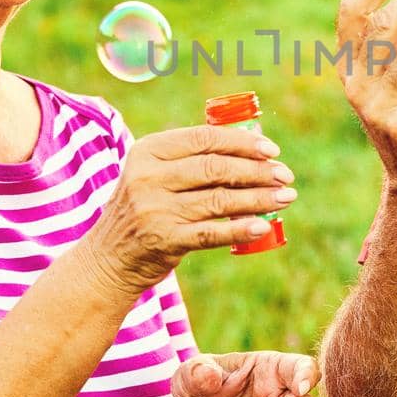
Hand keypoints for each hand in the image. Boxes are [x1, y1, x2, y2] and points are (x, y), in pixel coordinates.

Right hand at [88, 125, 296, 298]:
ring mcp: (156, 210)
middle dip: (257, 171)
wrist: (110, 257)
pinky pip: (212, 233)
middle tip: (285, 175)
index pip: (204, 139)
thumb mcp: (154, 174)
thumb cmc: (145, 208)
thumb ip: (191, 159)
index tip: (272, 150)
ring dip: (259, 198)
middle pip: (215, 168)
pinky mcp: (165, 240)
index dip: (242, 143)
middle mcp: (148, 177)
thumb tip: (253, 151)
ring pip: (220, 200)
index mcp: (148, 151)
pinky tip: (264, 226)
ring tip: (286, 197)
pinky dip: (240, 229)